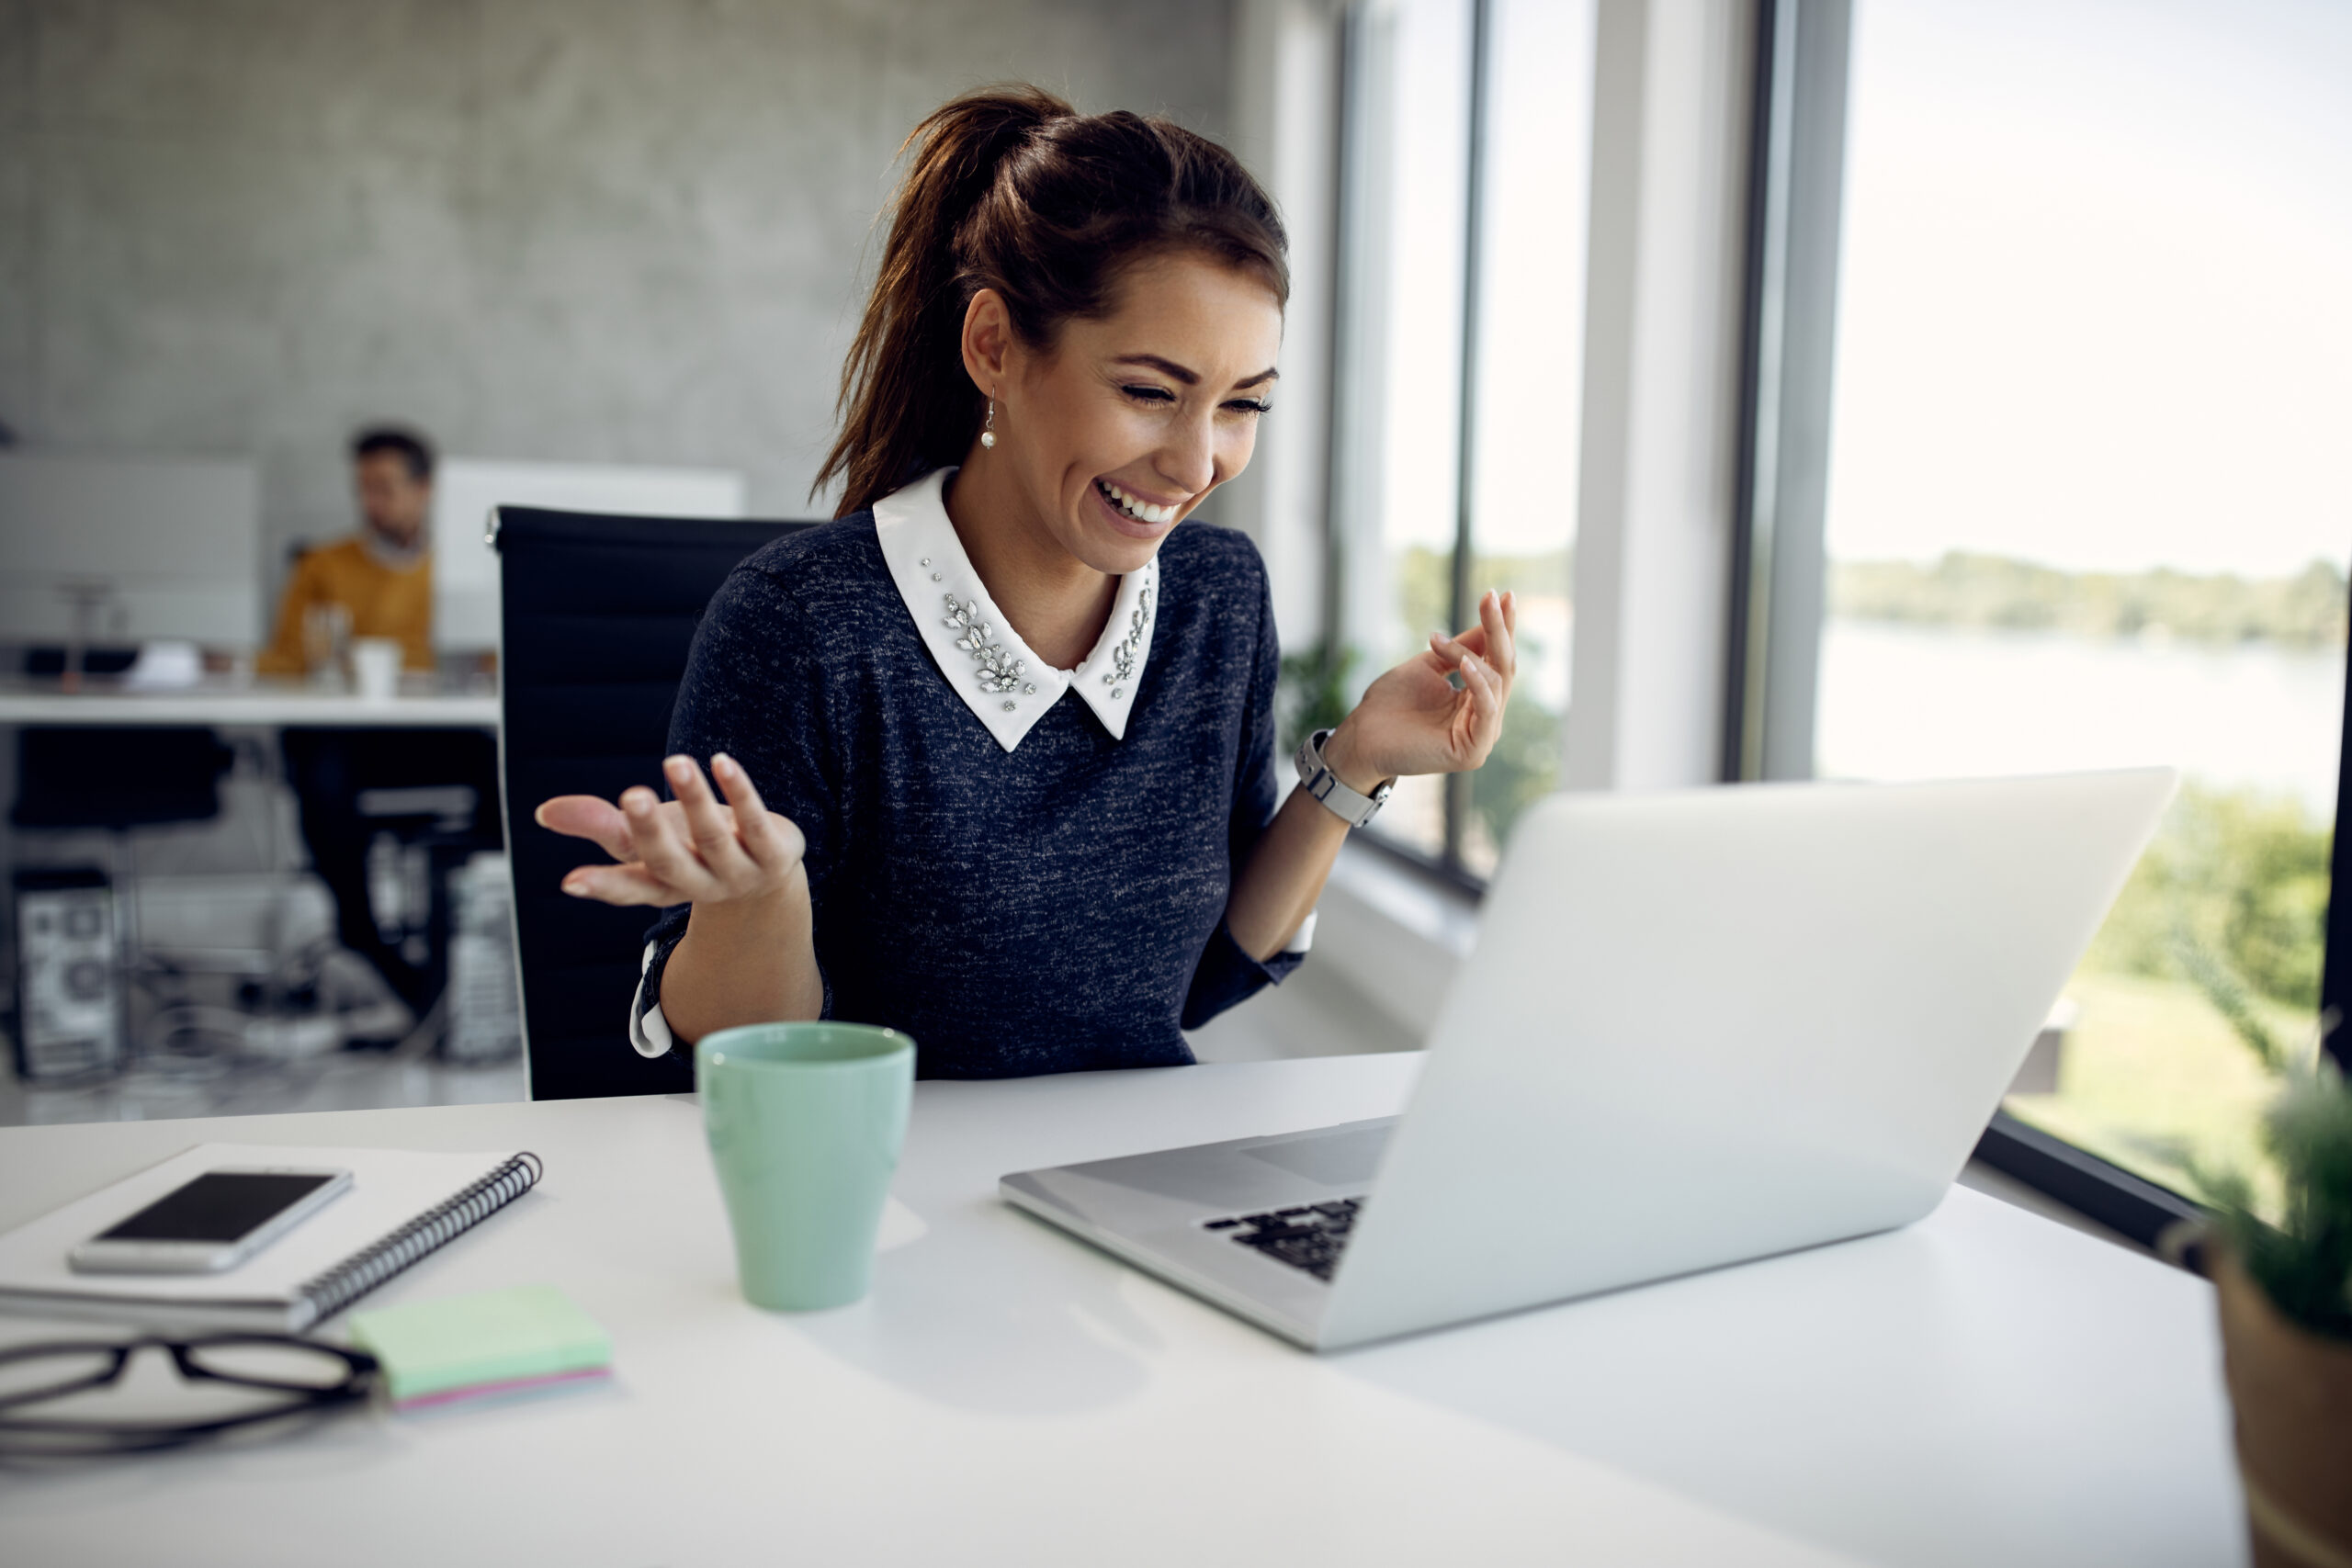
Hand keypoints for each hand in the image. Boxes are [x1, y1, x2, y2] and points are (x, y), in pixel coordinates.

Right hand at [535, 753, 805, 908]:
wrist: (765, 876)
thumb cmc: (689, 849)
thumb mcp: (646, 840)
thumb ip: (598, 824)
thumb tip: (544, 812)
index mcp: (661, 885)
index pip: (629, 887)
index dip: (602, 886)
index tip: (570, 882)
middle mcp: (698, 884)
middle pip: (670, 861)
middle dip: (651, 830)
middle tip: (632, 795)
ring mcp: (739, 872)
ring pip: (713, 835)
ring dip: (695, 798)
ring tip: (676, 760)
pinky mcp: (774, 854)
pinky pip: (755, 820)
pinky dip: (738, 790)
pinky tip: (722, 762)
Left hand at [1325, 589, 1515, 785]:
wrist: (1362, 736)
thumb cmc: (1390, 703)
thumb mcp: (1430, 665)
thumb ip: (1462, 649)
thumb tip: (1490, 623)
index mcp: (1478, 699)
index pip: (1497, 658)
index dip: (1501, 626)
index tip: (1503, 593)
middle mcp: (1486, 718)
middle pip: (1504, 667)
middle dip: (1498, 629)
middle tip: (1493, 597)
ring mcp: (1482, 736)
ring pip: (1495, 682)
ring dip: (1469, 654)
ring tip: (1439, 641)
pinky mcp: (1473, 752)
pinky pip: (1487, 709)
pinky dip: (1478, 683)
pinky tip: (1464, 663)